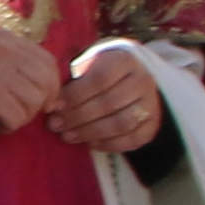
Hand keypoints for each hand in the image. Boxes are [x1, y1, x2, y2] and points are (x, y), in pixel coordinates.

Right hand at [0, 28, 62, 133]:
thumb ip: (20, 70)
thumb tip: (57, 98)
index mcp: (5, 39)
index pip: (48, 62)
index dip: (51, 86)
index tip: (42, 102)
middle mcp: (3, 50)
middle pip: (46, 84)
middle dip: (37, 105)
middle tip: (19, 114)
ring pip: (34, 103)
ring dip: (20, 118)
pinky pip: (18, 119)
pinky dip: (6, 128)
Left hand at [43, 41, 168, 154]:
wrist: (132, 80)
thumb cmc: (100, 71)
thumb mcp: (88, 63)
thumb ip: (72, 75)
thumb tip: (52, 96)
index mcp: (125, 60)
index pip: (100, 78)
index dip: (75, 95)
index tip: (54, 106)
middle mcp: (143, 80)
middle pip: (109, 103)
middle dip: (77, 116)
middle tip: (55, 125)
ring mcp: (151, 104)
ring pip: (121, 123)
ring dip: (90, 132)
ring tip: (67, 136)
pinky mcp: (152, 125)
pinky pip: (132, 139)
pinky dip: (109, 144)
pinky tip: (89, 143)